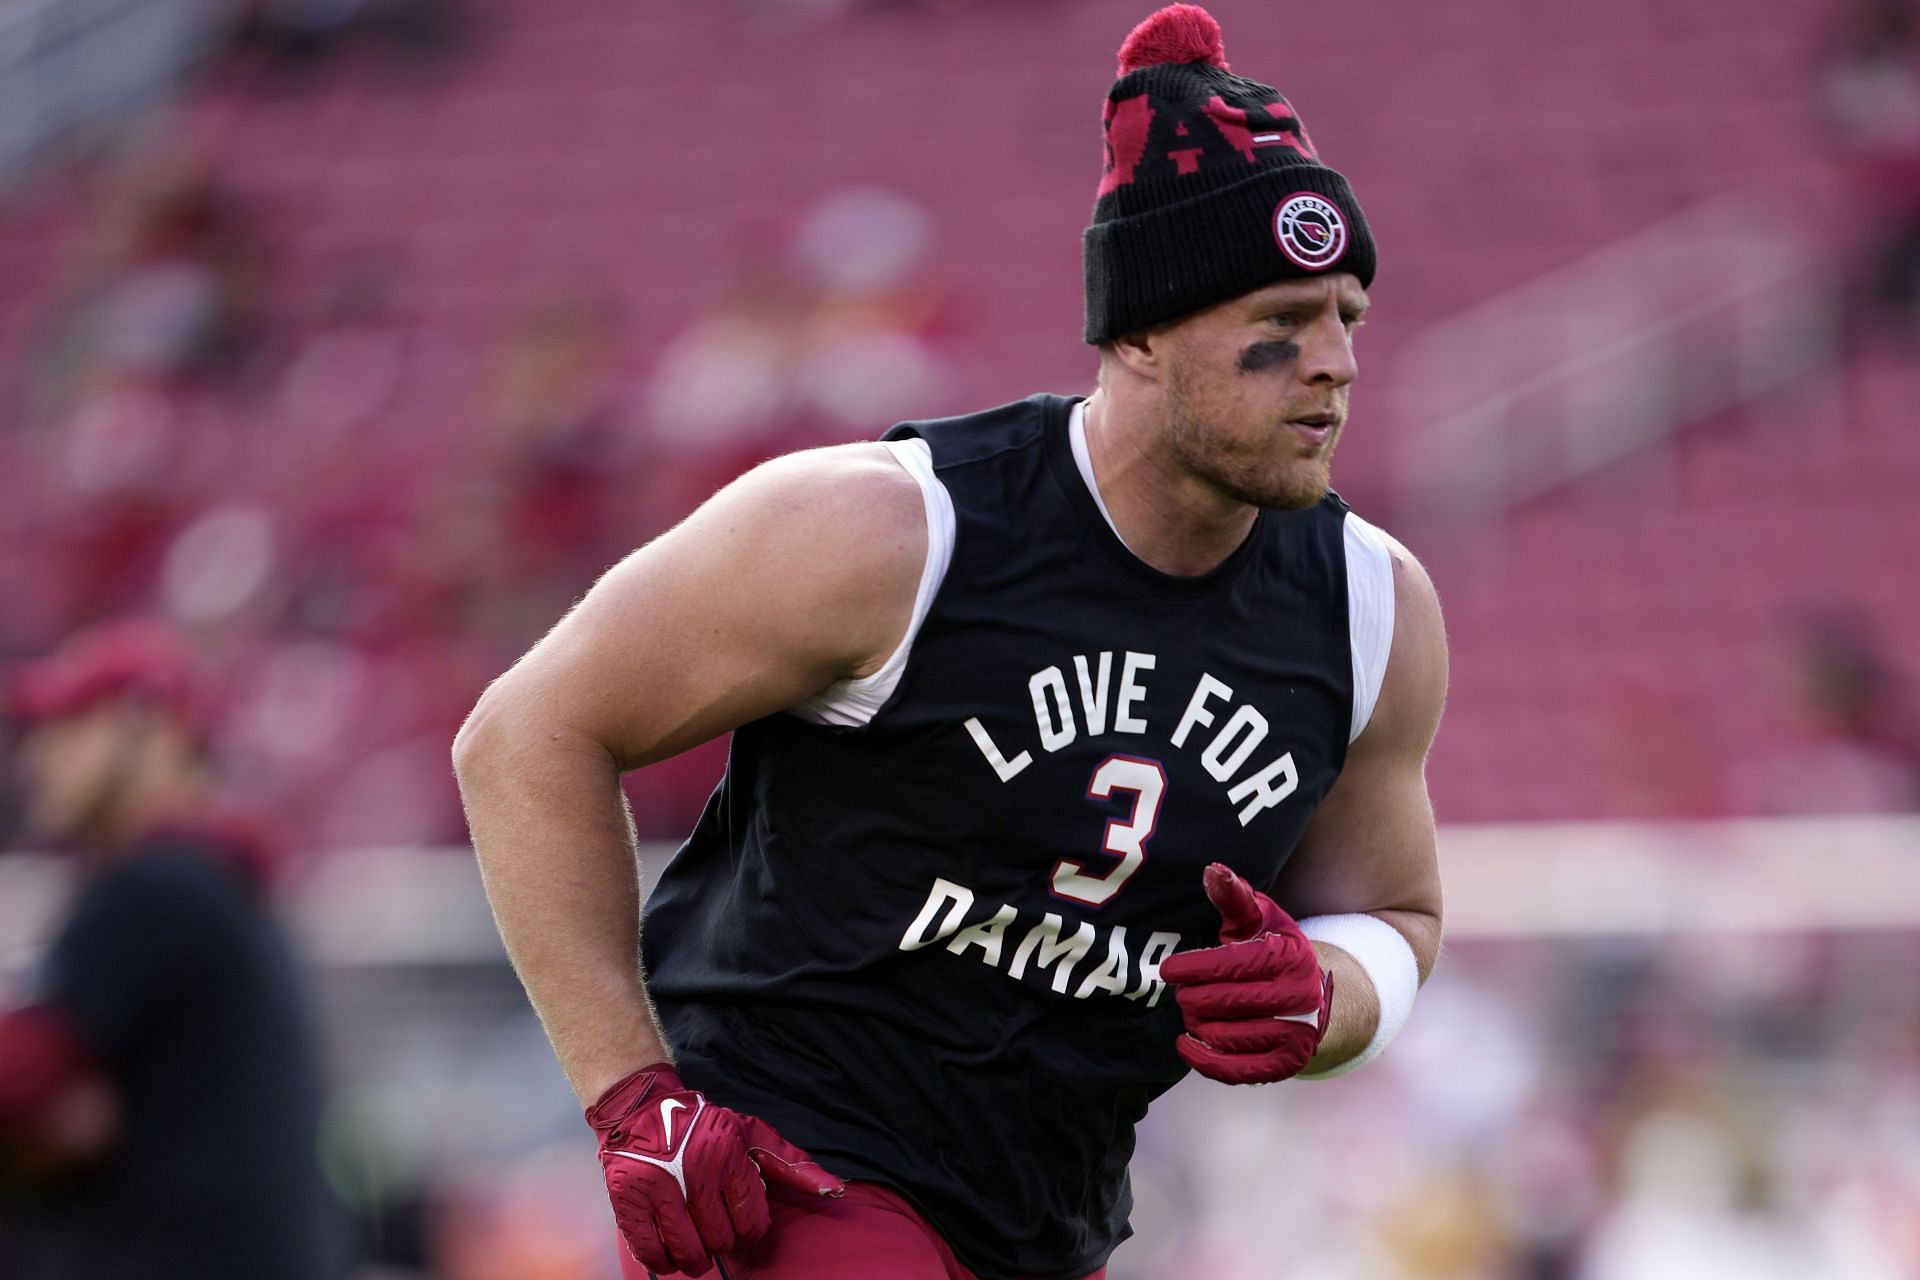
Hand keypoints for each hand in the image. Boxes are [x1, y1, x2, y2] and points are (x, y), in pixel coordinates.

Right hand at [587, 1063, 843, 1274]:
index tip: (743, 1225)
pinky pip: (650, 1252)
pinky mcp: (628, 1198)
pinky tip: (669, 1251)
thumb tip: (835, 1191)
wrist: (643, 1108)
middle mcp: (694, 1170)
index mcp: (728, 1154)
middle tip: (717, 1231)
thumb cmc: (705, 1126)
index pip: (751, 1221)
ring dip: (695, 1257)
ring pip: (687, 1251)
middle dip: (723, 1242)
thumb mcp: (753, 1136)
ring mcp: (658, 1186)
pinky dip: (662, 1261)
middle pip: (720, 1239)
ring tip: (696, 1246)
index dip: (750, 1231)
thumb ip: (792, 1165)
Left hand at [1158, 863, 1332, 1084]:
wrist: (1316, 999)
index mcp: (1290, 957)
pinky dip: (1205, 1060)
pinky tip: (1187, 1044)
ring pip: (1226, 1036)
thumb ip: (1235, 898)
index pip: (1233, 965)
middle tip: (1180, 993)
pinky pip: (1237, 1070)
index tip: (1169, 970)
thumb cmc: (1276, 952)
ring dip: (1197, 1024)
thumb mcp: (1261, 920)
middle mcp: (1298, 998)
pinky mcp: (1286, 1065)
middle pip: (1225, 1003)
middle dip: (1192, 998)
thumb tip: (1212, 871)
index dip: (1195, 967)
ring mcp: (1295, 1036)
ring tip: (1191, 1011)